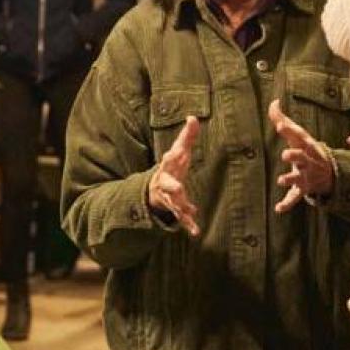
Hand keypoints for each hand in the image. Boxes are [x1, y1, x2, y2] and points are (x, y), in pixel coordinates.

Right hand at [147, 116, 202, 235]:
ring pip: (174, 203)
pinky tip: (195, 232)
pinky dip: (188, 224)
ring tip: (188, 212)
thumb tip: (193, 117)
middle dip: (173, 186)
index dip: (172, 156)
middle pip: (168, 184)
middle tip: (179, 188)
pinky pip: (182, 218)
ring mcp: (169, 197)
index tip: (174, 153)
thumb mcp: (178, 152)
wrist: (154, 189)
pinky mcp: (175, 209)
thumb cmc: (171, 167)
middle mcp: (166, 183)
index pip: (170, 160)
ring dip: (181, 208)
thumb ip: (187, 136)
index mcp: (168, 167)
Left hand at [269, 100, 336, 213]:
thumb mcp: (298, 135)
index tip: (281, 125)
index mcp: (305, 146)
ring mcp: (306, 176)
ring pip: (299, 178)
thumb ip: (282, 119)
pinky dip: (287, 204)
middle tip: (285, 154)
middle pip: (302, 157)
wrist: (329, 173)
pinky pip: (295, 198)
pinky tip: (278, 209)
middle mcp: (307, 160)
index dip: (289, 131)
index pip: (298, 136)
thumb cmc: (306, 150)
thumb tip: (273, 101)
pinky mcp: (302, 189)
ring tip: (281, 180)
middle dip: (295, 156)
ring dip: (290, 179)